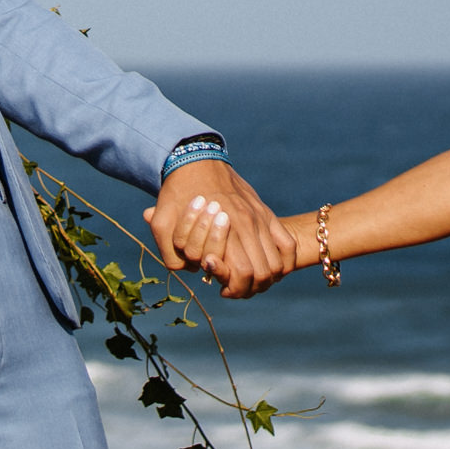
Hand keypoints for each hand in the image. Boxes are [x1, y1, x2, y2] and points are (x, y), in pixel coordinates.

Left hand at [144, 162, 294, 297]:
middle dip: (250, 288)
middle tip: (234, 288)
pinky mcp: (266, 213)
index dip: (235, 289)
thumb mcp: (162, 221)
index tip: (222, 289)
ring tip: (250, 280)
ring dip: (266, 279)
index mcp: (224, 228)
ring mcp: (260, 218)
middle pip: (263, 273)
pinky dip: (285, 262)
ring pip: (277, 263)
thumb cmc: (177, 192)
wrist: (194, 159)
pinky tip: (270, 269)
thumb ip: (170, 251)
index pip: (242, 274)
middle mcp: (248, 224)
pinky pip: (287, 245)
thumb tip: (189, 269)